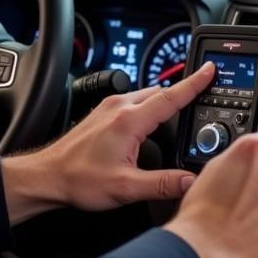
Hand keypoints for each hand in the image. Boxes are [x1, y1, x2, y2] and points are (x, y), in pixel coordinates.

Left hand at [0, 62, 215, 224]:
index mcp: (129, 121)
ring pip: (146, 96)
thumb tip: (191, 181)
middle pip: (161, 93)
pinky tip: (152, 122)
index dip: (194, 83)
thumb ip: (162, 184)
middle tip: (204, 96)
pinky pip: (134, 102)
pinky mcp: (102, 113)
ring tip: (183, 111)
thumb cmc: (78, 180)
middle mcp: (119, 107)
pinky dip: (149, 106)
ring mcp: (109, 108)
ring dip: (165, 101)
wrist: (47, 176)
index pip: (170, 96)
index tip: (210, 70)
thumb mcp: (125, 188)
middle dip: (183, 93)